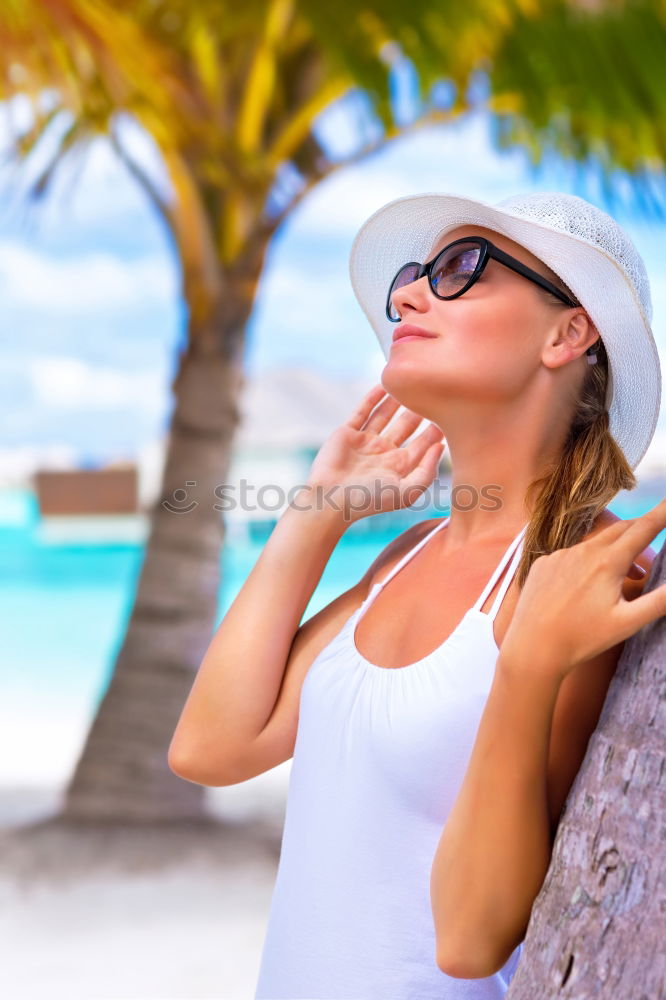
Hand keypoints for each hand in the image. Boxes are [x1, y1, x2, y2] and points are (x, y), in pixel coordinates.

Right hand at [303, 383, 445, 523]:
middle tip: (433, 392)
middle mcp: (384, 453)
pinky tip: (384, 386)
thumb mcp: (408, 491)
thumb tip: (441, 446)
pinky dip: (372, 399)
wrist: (331, 499)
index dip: (435, 430)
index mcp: (399, 467)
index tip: (450, 413)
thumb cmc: (371, 501)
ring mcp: (365, 442)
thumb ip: (428, 470)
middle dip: (419, 412)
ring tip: (410, 384)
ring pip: (384, 416)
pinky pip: (362, 412)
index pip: (422, 444)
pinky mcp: (347, 434)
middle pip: (406, 427)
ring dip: (397, 401)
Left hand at [498, 498, 665, 679]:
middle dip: (641, 527)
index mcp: (607, 563)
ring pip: (594, 544)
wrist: (532, 648)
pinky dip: (586, 561)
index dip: (662, 513)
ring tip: (627, 575)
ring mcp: (560, 555)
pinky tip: (586, 585)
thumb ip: (659, 601)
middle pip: (620, 530)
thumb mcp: (628, 622)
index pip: (644, 528)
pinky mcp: (543, 564)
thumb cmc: (582, 639)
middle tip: (656, 528)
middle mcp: (582, 551)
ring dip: (614, 551)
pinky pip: (570, 555)